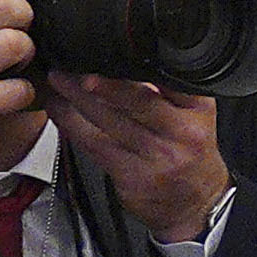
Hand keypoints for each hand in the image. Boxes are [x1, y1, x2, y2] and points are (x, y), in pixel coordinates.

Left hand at [40, 74, 227, 246]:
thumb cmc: (189, 154)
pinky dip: (72, 126)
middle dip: (100, 83)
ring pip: (110, 122)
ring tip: (56, 83)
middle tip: (70, 68)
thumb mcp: (193, 117)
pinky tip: (59, 112)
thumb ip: (165, 92)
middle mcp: (183, 132)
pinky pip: (95, 145)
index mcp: (199, 110)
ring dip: (76, 101)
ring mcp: (158, 156)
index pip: (171, 80)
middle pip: (138, 101)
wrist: (195, 203)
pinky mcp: (133, 175)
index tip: (107, 52)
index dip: (137, 65)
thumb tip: (119, 61)